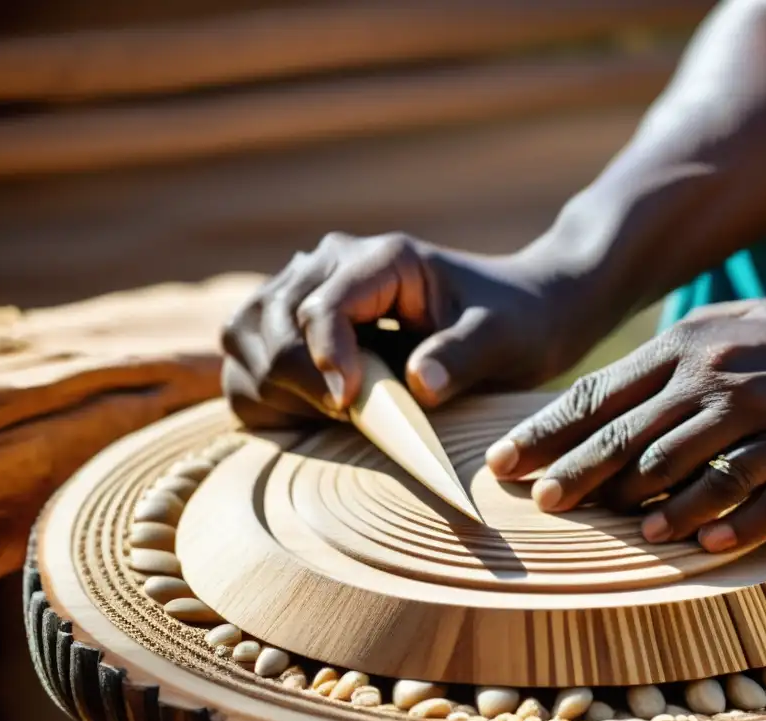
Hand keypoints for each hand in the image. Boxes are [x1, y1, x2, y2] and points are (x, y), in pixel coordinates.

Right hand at [221, 232, 592, 428]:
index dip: (325, 357)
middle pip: (271, 321)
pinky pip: (245, 353)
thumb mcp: (504, 339)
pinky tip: (304, 409)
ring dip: (270, 382)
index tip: (348, 403)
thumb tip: (419, 384)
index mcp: (383, 259)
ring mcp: (308, 290)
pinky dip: (259, 388)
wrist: (521, 313)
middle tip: (347, 416)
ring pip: (243, 333)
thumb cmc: (517, 322)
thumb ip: (463, 356)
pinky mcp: (297, 323)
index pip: (323, 304)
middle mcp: (332, 264)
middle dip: (296, 378)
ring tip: (326, 412)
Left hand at [484, 297, 765, 551]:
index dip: (548, 431)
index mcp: (691, 347)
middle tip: (540, 503)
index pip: (602, 394)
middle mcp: (725, 381)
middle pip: (632, 437)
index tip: (504, 461)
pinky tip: (704, 546)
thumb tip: (605, 406)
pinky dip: (734, 523)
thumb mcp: (729, 327)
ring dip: (653, 505)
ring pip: (696, 470)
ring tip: (623, 531)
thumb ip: (668, 362)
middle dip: (577, 474)